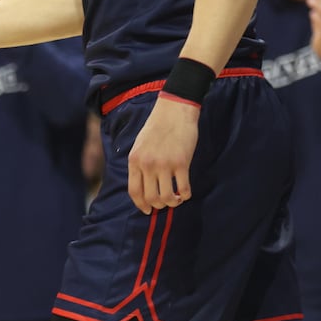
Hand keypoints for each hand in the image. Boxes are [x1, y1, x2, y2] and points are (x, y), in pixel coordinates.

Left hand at [127, 97, 198, 214]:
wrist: (174, 110)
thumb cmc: (157, 127)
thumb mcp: (140, 145)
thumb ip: (139, 165)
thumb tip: (143, 188)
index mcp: (134, 160)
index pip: (134, 192)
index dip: (141, 205)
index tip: (147, 210)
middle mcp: (148, 164)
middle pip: (151, 198)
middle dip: (159, 205)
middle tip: (166, 201)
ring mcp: (165, 164)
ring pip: (167, 197)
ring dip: (173, 202)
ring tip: (176, 198)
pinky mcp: (182, 162)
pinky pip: (184, 189)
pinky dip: (186, 195)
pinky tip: (186, 192)